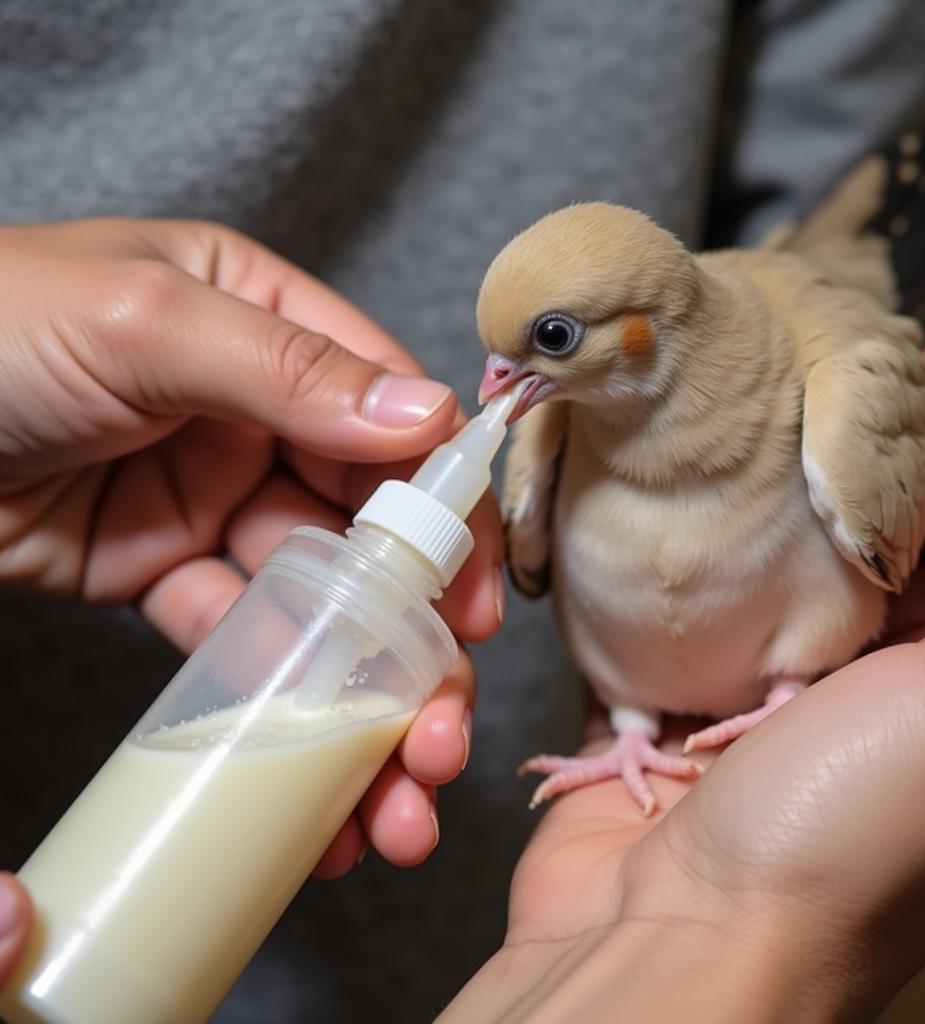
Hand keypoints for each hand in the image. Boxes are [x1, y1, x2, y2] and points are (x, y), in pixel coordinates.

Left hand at [0, 219, 502, 879]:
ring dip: (361, 687)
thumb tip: (427, 418)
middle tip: (442, 724)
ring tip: (397, 781)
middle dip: (418, 628)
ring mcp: (213, 491)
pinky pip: (234, 634)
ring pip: (316, 594)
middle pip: (370, 522)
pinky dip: (273, 699)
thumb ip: (286, 366)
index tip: (478, 598)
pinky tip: (311, 767)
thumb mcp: (139, 320)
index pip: (389, 416)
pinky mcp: (163, 566)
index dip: (445, 509)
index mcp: (265, 320)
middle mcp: (255, 407)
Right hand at [442, 340, 924, 1021]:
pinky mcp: (673, 693)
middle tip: (821, 364)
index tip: (921, 362)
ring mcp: (762, 691)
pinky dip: (682, 545)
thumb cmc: (845, 839)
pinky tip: (670, 484)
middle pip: (875, 542)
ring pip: (773, 561)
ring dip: (762, 489)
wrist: (676, 943)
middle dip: (857, 455)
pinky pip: (682, 597)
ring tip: (744, 404)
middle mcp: (870, 691)